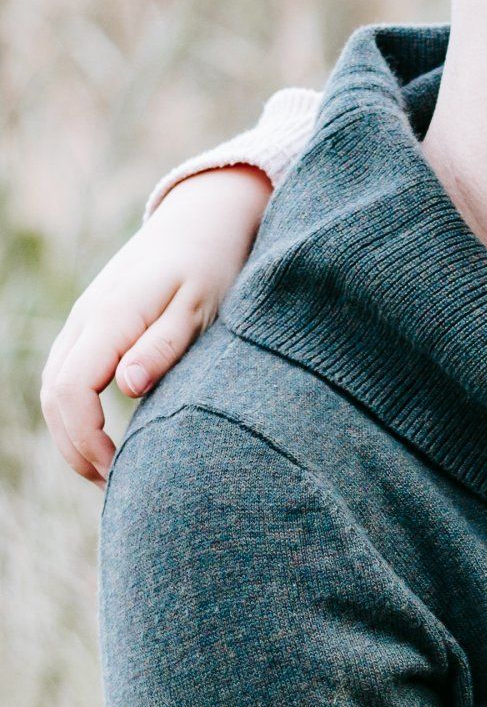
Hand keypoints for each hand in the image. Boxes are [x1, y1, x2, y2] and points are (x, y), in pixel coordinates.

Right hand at [40, 167, 271, 483]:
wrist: (204, 220)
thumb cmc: (213, 265)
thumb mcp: (202, 307)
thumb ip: (165, 346)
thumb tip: (127, 388)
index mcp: (112, 317)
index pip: (72, 390)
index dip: (86, 440)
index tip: (119, 471)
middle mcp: (86, 318)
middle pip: (53, 396)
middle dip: (75, 448)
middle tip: (114, 486)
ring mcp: (83, 319)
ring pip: (53, 387)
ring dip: (71, 434)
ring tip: (109, 471)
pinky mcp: (91, 323)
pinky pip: (66, 374)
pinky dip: (75, 412)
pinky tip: (106, 436)